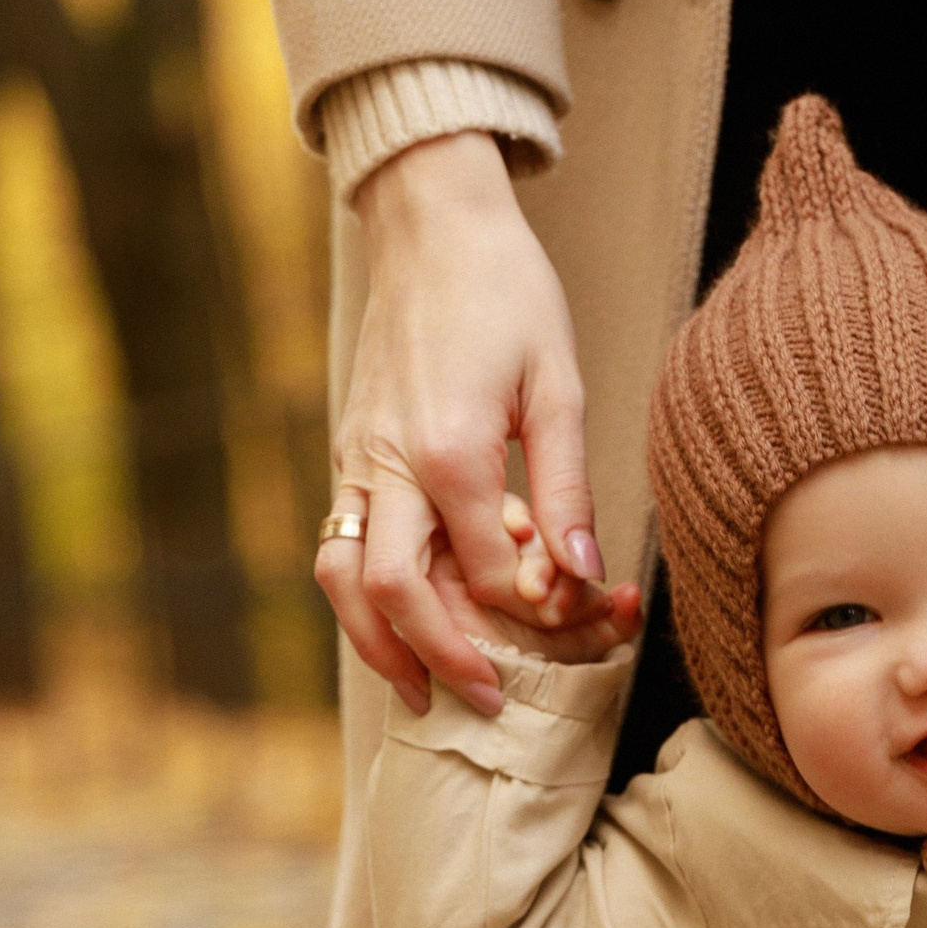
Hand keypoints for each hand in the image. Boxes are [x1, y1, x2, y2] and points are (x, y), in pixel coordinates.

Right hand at [315, 135, 599, 713]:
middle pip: (393, 595)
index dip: (535, 610)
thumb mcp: (561, 386)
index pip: (489, 572)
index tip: (583, 619)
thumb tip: (583, 573)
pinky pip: (343, 545)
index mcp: (447, 450)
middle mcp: (386, 464)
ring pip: (344, 579)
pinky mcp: (348, 452)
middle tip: (484, 702)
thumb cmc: (507, 293)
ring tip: (421, 689)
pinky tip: (406, 621)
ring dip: (379, 643)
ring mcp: (356, 459)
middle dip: (438, 659)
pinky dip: (366, 596)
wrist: (432, 225)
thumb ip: (568, 488)